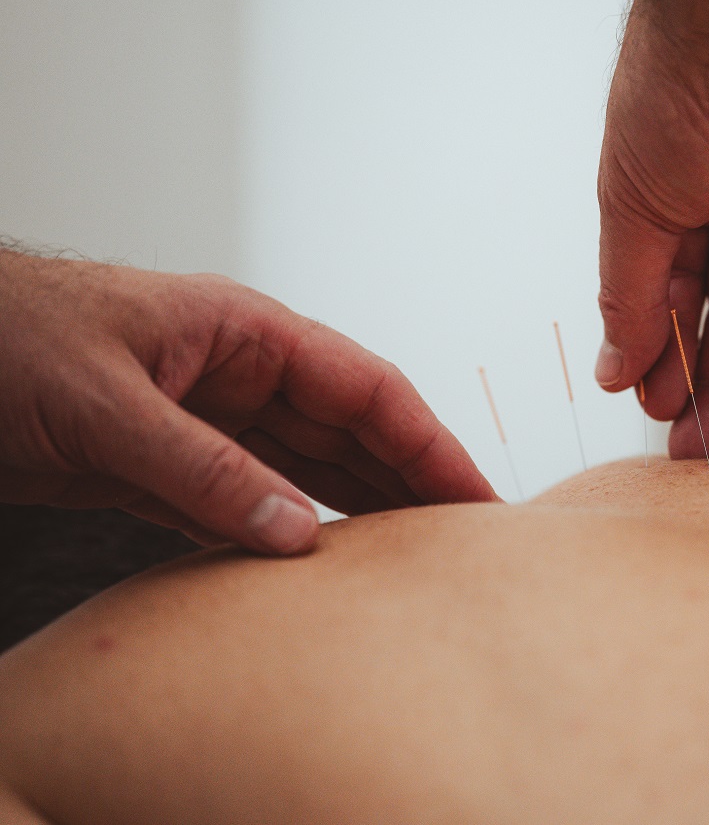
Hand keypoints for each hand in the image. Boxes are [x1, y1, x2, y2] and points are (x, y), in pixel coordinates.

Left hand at [0, 250, 494, 553]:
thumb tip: (297, 532)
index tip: (474, 494)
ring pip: (301, 469)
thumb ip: (204, 470)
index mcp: (244, 333)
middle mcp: (237, 375)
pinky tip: (312, 562)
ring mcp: (202, 419)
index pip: (364, 388)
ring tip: (407, 559)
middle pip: (347, 432)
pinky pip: (242, 500)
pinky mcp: (161, 464)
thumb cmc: (2, 334)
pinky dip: (280, 531)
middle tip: (460, 540)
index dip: (428, 442)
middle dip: (406, 481)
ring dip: (352, 511)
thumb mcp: (107, 404)